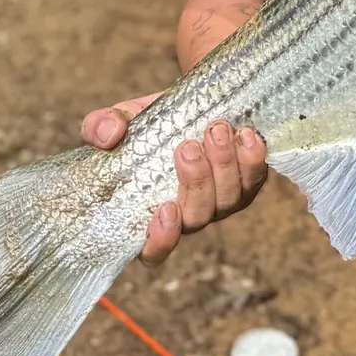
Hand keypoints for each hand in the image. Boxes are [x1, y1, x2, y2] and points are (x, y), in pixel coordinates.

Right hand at [81, 95, 268, 265]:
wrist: (193, 105)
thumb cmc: (151, 125)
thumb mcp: (123, 120)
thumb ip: (101, 126)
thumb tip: (108, 135)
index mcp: (151, 213)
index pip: (154, 251)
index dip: (161, 241)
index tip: (165, 208)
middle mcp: (189, 214)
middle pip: (197, 217)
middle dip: (196, 182)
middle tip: (187, 146)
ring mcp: (220, 201)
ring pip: (227, 199)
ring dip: (223, 164)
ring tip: (216, 129)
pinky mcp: (247, 183)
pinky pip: (254, 180)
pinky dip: (253, 160)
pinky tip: (247, 135)